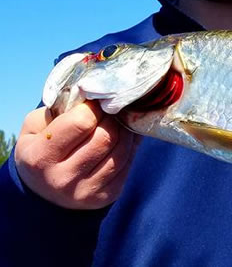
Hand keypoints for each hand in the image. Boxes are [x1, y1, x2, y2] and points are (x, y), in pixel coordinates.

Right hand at [14, 103, 139, 209]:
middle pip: (105, 137)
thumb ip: (59, 110)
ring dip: (125, 132)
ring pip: (121, 151)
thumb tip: (96, 97)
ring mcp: (85, 191)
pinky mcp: (104, 198)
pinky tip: (124, 139)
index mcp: (40, 157)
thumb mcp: (35, 128)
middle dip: (112, 118)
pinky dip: (130, 148)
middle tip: (111, 111)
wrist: (42, 193)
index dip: (94, 107)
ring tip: (120, 123)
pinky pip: (127, 165)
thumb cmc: (41, 149)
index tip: (96, 102)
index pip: (81, 123)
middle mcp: (61, 179)